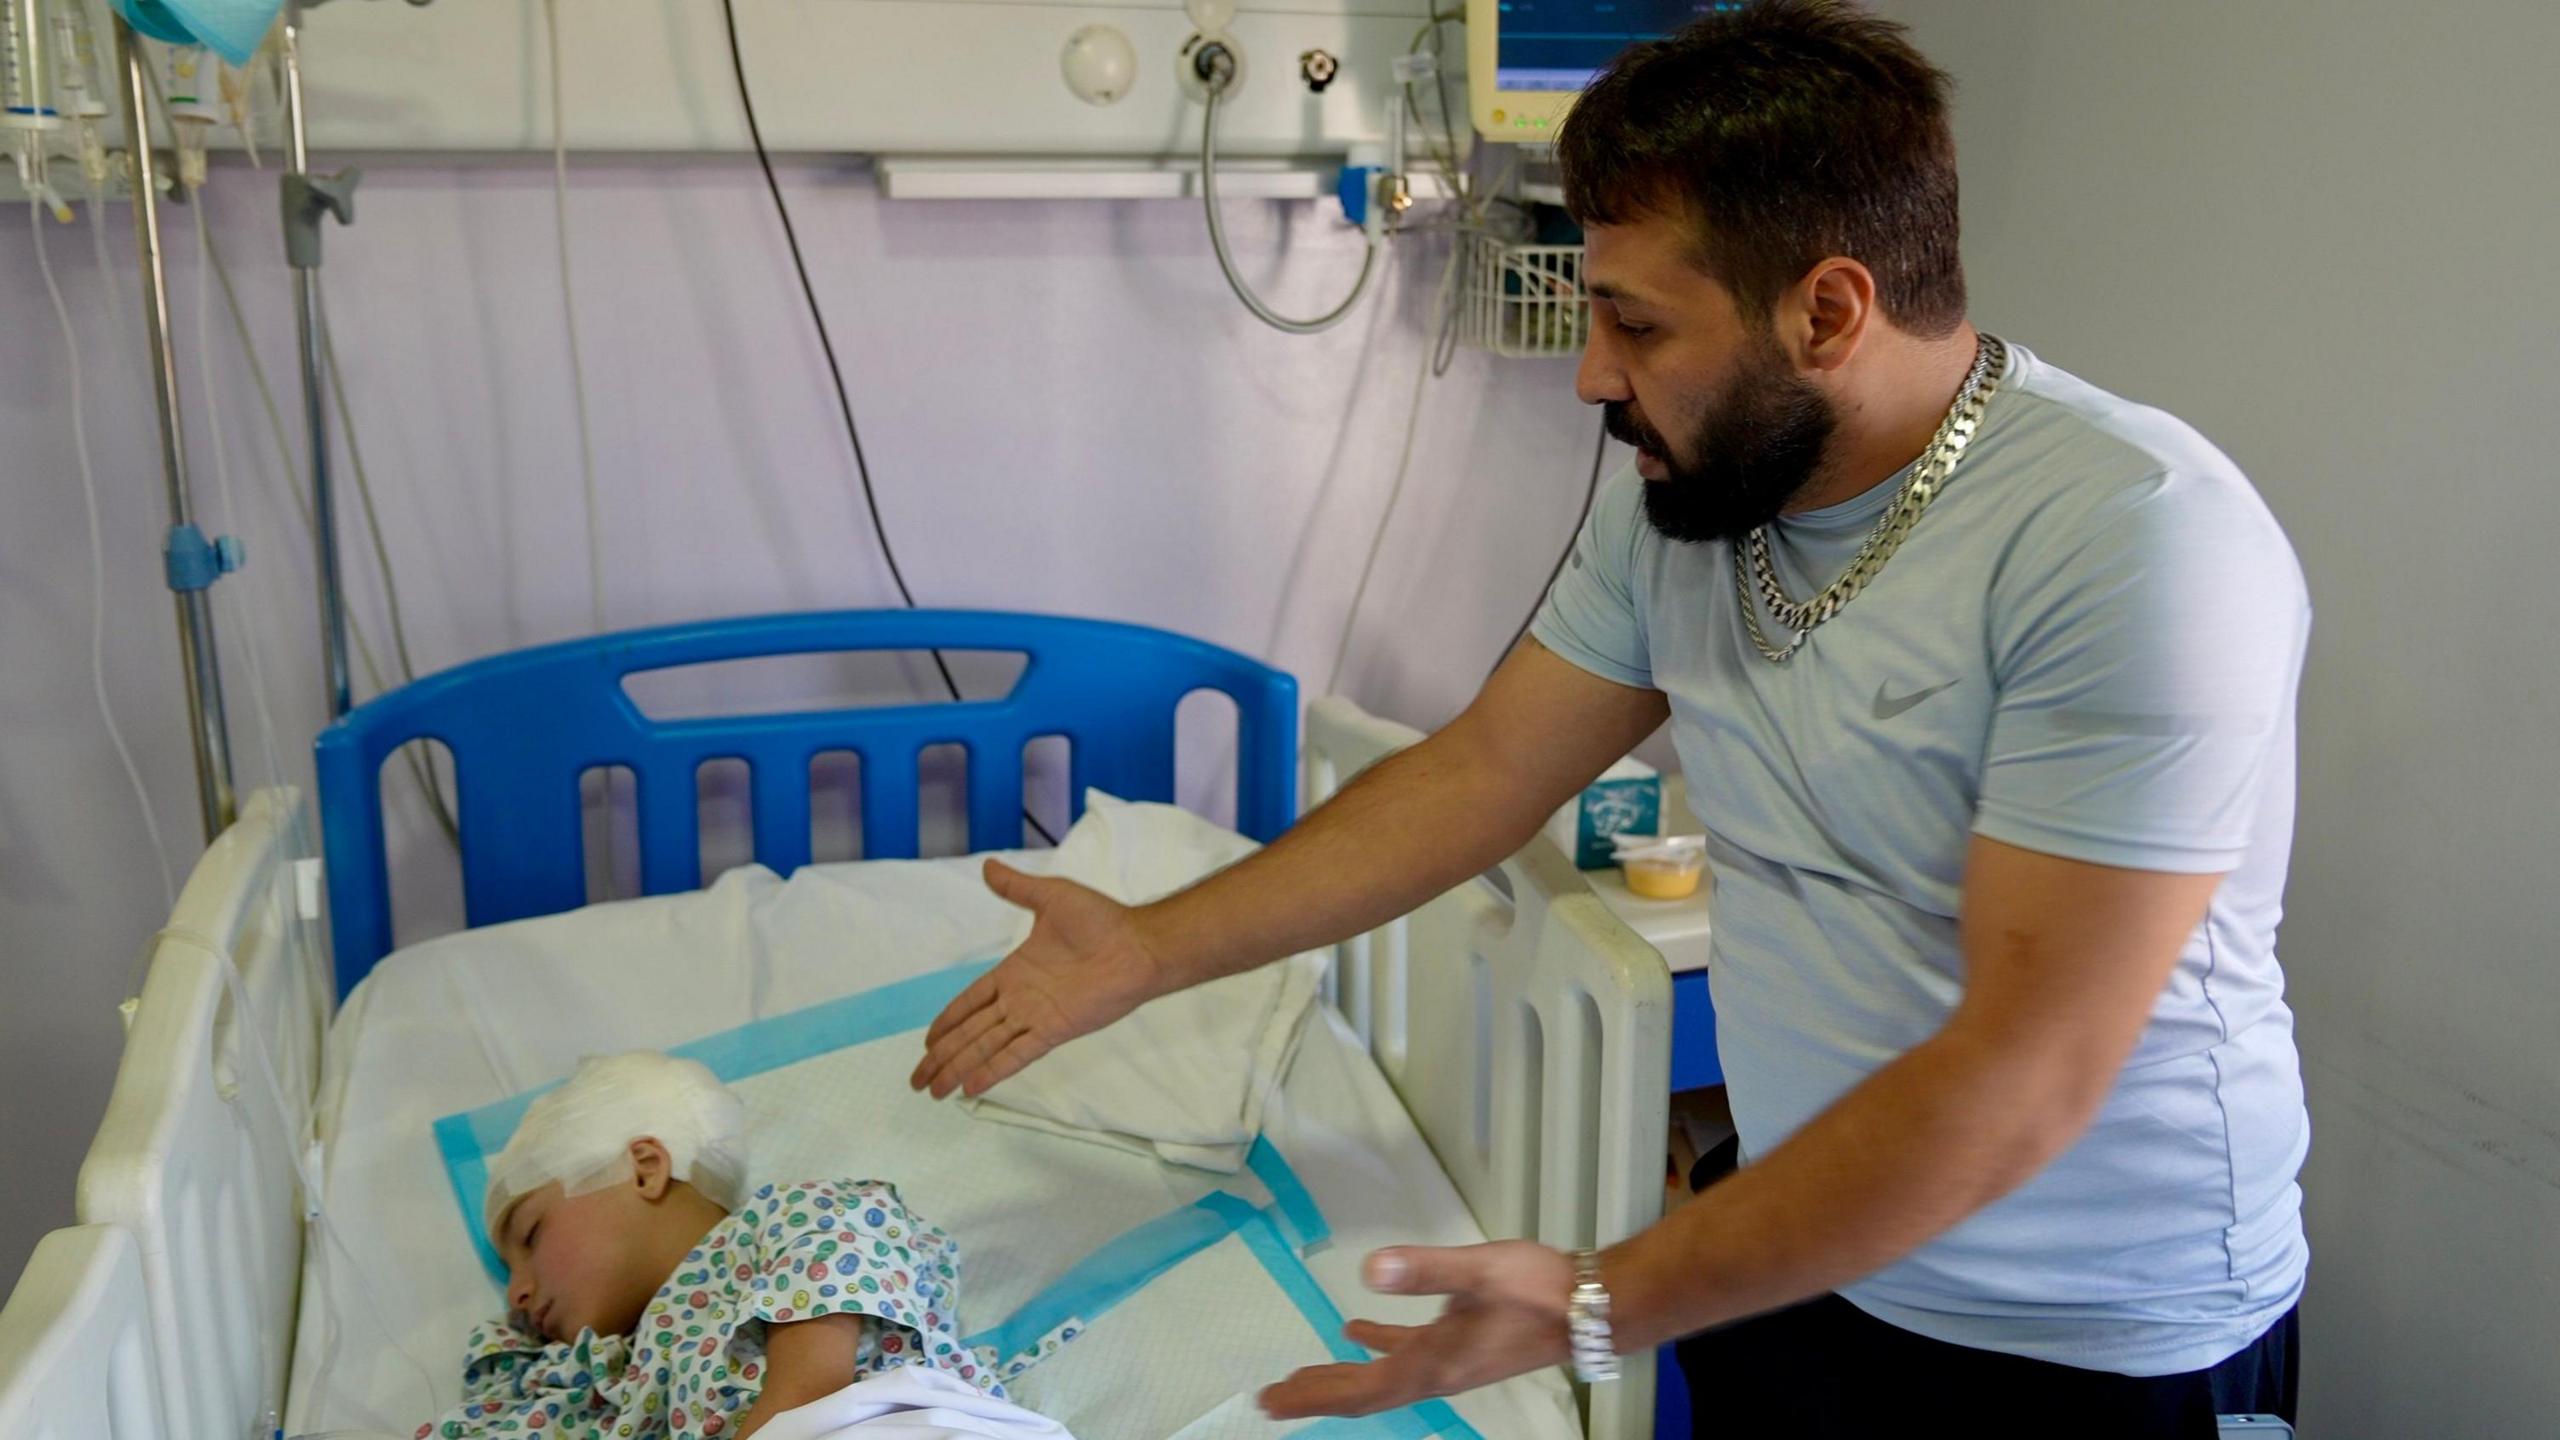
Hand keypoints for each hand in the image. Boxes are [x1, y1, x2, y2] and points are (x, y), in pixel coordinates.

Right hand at [909, 858, 1169, 1098]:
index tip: (927, 1040)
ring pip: (986, 1047)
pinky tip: (969, 1087)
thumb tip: (987, 866)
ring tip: (932, 1090)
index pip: (970, 1002)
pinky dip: (992, 1070)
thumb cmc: (1101, 920)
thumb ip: (1016, 889)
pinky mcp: (1054, 1030)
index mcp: (1015, 971)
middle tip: (916, 1080)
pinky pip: (1016, 1054)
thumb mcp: (1051, 897)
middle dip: (942, 1055)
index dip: (948, 1021)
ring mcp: (1036, 1017)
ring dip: (958, 1068)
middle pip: (971, 1032)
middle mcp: (1021, 1000)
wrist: (1137, 944)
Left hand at [1259, 1242, 1576, 1419]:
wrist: (1591, 1307)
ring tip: (1301, 1378)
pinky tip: (1356, 1330)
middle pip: (1363, 1394)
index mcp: (1433, 1364)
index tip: (1272, 1401)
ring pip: (1381, 1377)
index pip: (1360, 1389)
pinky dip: (1377, 1345)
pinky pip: (1406, 1353)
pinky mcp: (1462, 1343)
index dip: (1314, 1395)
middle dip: (1316, 1395)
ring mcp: (1450, 1361)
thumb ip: (1424, 1271)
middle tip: (1270, 1399)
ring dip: (1340, 1377)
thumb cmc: (1538, 1289)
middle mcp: (1436, 1372)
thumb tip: (1369, 1270)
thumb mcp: (1479, 1272)